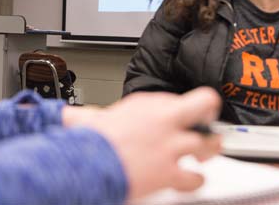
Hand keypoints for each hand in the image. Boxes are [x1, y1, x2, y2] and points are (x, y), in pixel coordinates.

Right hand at [62, 87, 220, 199]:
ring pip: (208, 143)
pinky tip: (193, 179)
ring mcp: (170, 146)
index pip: (171, 97)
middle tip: (207, 121)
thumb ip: (86, 116)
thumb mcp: (86, 118)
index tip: (172, 114)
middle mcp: (162, 120)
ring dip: (208, 148)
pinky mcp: (170, 172)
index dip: (174, 108)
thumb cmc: (88, 142)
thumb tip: (70, 115)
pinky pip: (195, 177)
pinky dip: (195, 180)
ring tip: (204, 153)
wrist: (88, 164)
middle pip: (203, 103)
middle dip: (208, 112)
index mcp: (143, 104)